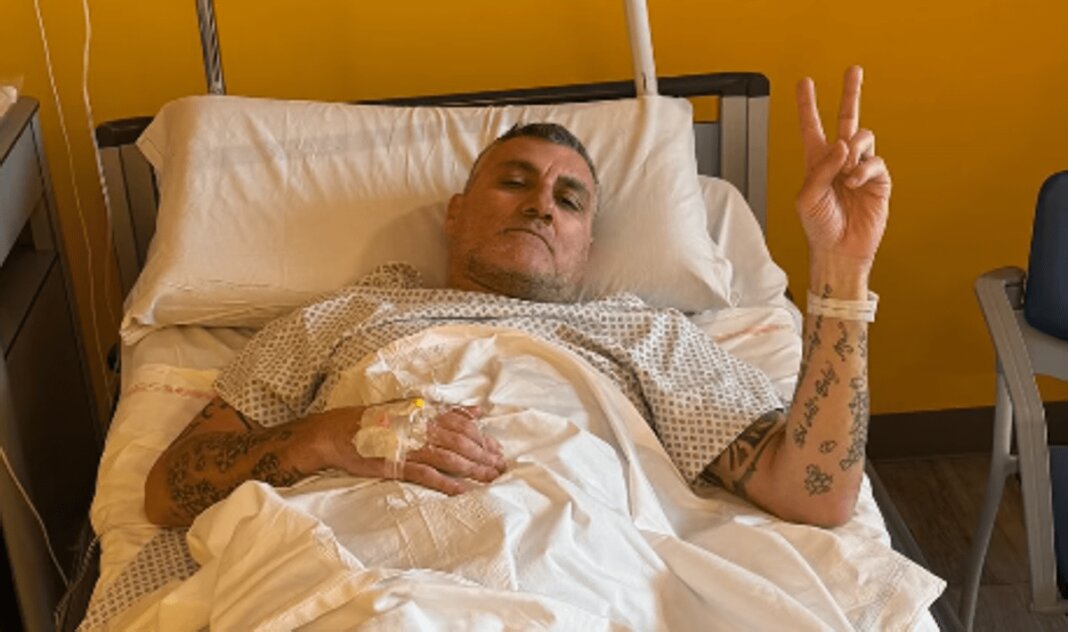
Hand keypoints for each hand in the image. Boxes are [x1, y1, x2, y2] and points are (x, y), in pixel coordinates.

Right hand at [313, 403, 505, 494]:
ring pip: (450, 458)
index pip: (463, 424)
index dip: (483, 438)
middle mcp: (419, 427)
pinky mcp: (396, 464)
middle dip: (484, 455)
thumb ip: (446, 410)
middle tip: (500, 468)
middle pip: (462, 441)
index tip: (497, 450)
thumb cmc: (375, 420)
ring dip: (473, 470)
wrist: (336, 432)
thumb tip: (479, 411)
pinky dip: (448, 484)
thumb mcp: (411, 408)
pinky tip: (463, 492)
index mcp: (424, 412)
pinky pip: (428, 475)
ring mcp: (408, 446)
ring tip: (490, 479)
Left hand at [795, 66, 890, 273]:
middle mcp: (839, 161)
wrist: (840, 250)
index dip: (807, 105)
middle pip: (846, 119)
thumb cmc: (819, 227)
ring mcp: (860, 168)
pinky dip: (863, 168)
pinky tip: (854, 181)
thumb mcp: (807, 197)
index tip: (805, 83)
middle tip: (853, 70)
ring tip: (845, 170)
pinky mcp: (878, 180)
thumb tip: (842, 144)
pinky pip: (874, 161)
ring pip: (862, 137)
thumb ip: (820, 168)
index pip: (811, 127)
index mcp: (816, 162)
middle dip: (850, 94)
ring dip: (852, 149)